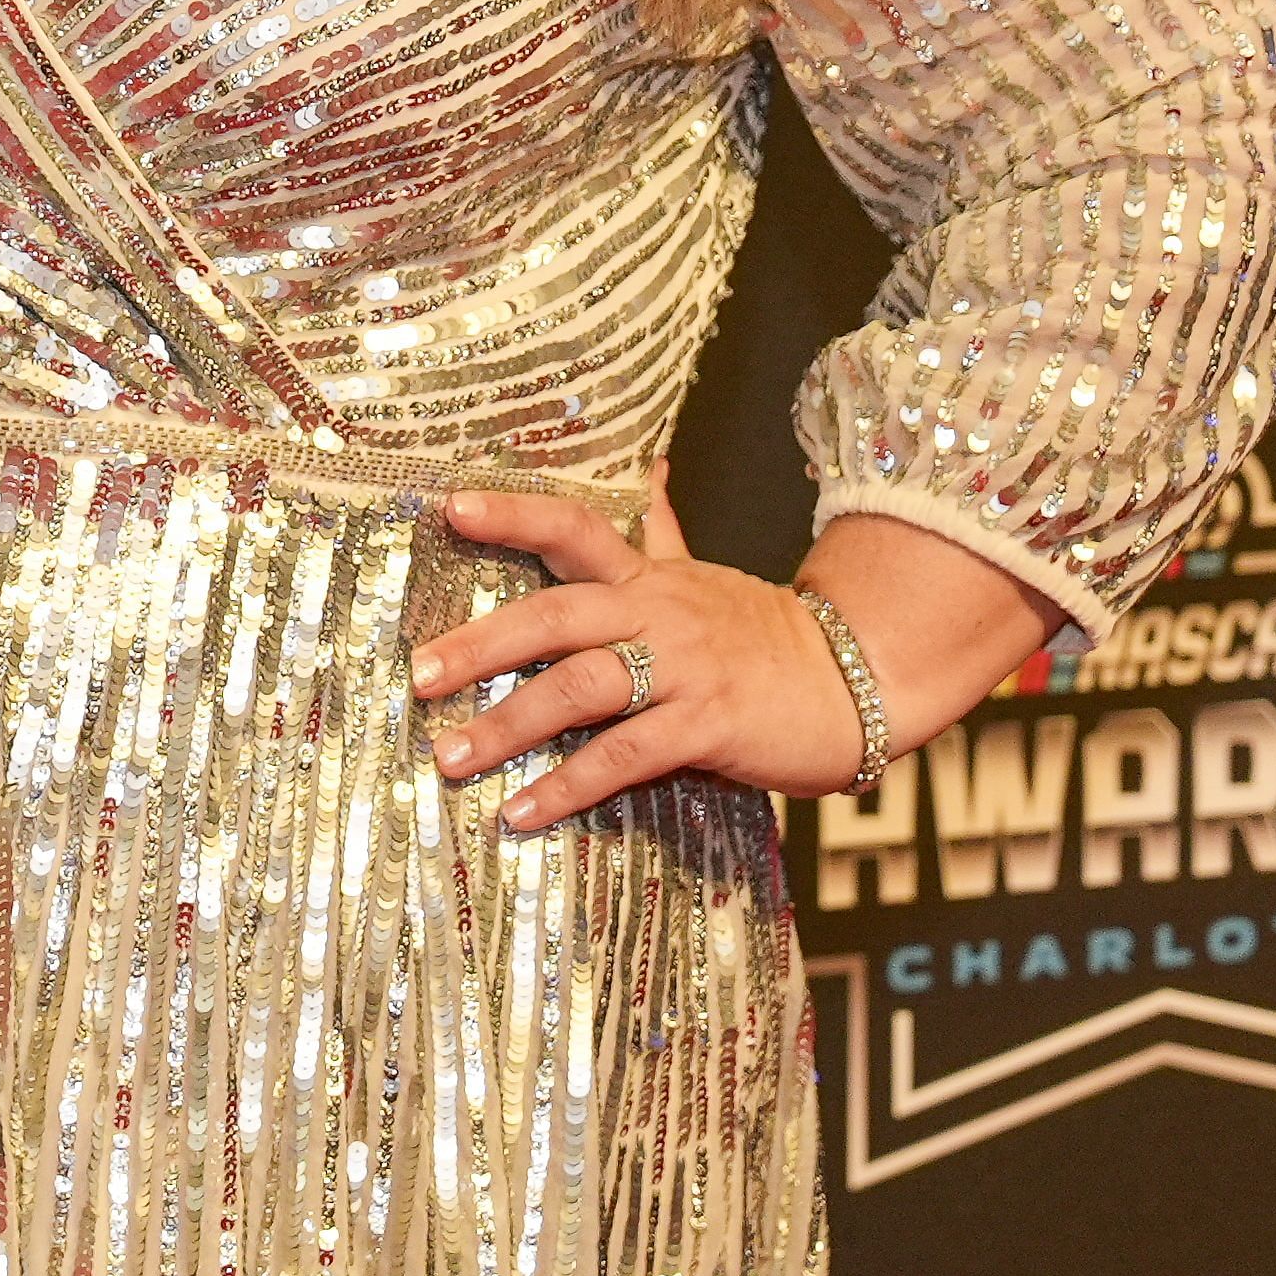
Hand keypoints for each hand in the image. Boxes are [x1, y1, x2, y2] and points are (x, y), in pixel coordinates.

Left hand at [409, 488, 1064, 830]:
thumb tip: (647, 464)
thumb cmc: (764, 635)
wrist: (858, 679)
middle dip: (479, 644)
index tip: (446, 507)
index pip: (572, 527)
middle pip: (554, 616)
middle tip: (418, 675)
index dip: (512, 513)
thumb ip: (660, 531)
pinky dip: (569, 785)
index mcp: (650, 578)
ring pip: (581, 688)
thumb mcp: (704, 576)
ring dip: (508, 725)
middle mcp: (659, 614)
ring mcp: (684, 670)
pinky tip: (523, 811)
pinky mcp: (708, 726)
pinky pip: (626, 756)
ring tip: (451, 758)